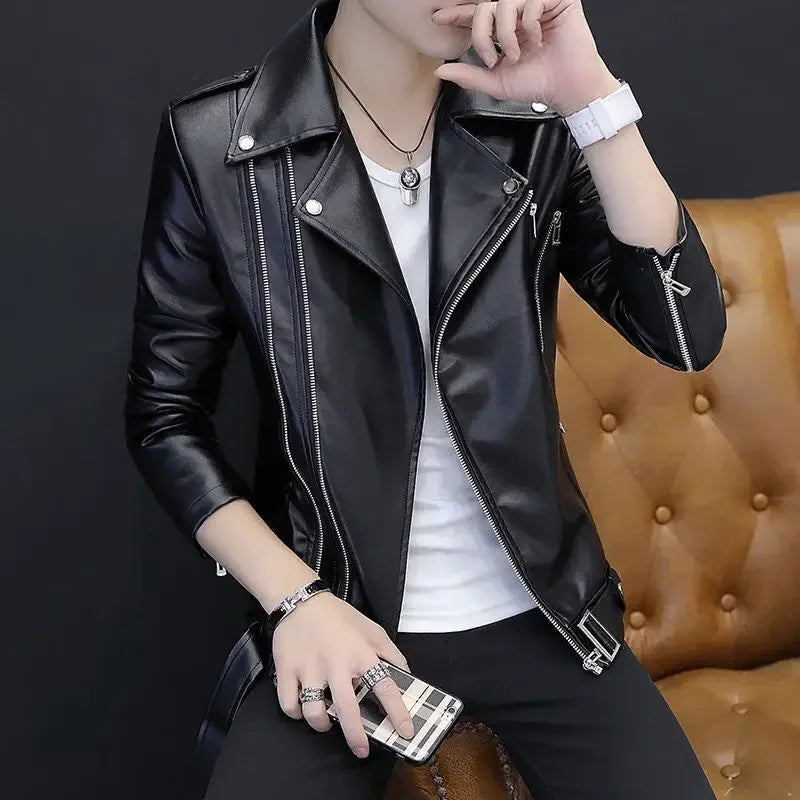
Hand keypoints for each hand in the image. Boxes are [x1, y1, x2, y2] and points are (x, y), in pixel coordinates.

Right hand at [270, 591, 415, 757]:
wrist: (301, 600)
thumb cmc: (339, 616)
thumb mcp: (372, 629)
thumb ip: (391, 652)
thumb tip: (405, 676)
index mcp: (361, 653)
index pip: (385, 686)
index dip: (397, 712)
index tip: (405, 732)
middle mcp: (336, 663)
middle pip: (347, 709)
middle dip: (356, 736)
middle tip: (362, 750)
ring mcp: (310, 669)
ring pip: (315, 712)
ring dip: (322, 725)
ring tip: (327, 724)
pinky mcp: (287, 671)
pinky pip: (290, 705)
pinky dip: (297, 714)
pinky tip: (304, 709)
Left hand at [432, 0, 620, 116]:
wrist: (567, 88)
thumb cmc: (538, 84)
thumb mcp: (496, 82)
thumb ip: (469, 75)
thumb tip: (441, 71)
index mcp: (505, 29)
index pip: (478, 15)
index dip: (458, 15)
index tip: (439, 18)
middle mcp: (518, 14)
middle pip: (486, 6)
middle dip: (482, 35)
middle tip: (493, 59)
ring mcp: (536, 4)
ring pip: (505, 2)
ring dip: (506, 32)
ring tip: (518, 53)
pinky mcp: (557, 0)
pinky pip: (530, 1)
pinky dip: (529, 24)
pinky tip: (539, 40)